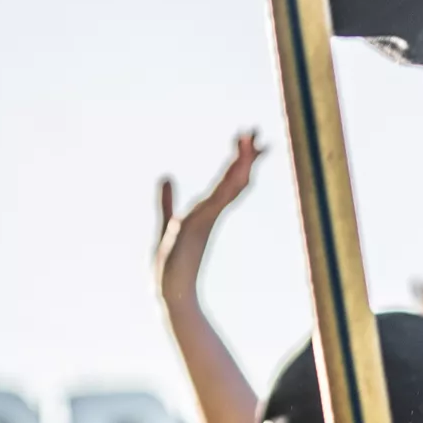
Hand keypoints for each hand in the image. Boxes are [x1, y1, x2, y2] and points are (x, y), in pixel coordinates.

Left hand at [156, 132, 262, 302]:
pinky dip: (228, 183)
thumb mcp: (168, 222)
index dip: (240, 159)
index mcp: (206, 209)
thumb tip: (166, 177)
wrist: (171, 291)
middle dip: (245, 155)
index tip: (249, 139)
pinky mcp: (200, 225)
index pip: (229, 179)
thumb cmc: (170, 263)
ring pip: (230, 185)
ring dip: (239, 162)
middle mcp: (210, 211)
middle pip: (235, 178)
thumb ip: (167, 200)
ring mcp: (207, 217)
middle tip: (256, 131)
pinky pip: (218, 199)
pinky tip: (237, 169)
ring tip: (249, 141)